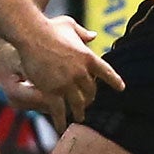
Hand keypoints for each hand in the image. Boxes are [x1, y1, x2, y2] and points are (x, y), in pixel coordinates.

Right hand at [8, 14, 122, 129]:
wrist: (32, 35)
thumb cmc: (49, 27)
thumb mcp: (70, 25)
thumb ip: (83, 33)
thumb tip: (93, 36)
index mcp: (88, 57)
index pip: (106, 72)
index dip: (114, 81)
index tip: (121, 89)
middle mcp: (81, 72)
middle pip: (91, 91)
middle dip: (90, 99)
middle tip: (88, 104)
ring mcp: (67, 83)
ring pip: (77, 104)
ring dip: (79, 112)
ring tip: (79, 118)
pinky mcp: (52, 91)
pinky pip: (59, 110)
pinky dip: (60, 121)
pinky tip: (61, 127)